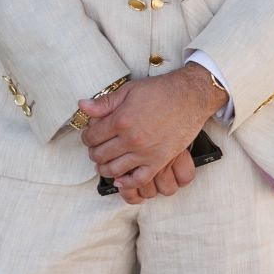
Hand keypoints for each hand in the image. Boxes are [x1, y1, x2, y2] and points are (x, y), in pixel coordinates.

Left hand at [79, 67, 225, 196]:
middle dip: (94, 152)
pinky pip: (139, 180)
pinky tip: (121, 179)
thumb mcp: (129, 90)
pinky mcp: (159, 160)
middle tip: (97, 148)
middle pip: (99, 155)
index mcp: (120, 120)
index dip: (87, 137)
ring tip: (106, 162)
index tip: (90, 135)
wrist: (191, 96)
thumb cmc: (161, 90)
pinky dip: (126, 183)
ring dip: (105, 168)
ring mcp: (145, 152)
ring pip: (114, 170)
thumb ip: (104, 102)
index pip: (91, 137)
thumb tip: (82, 106)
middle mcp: (131, 139)